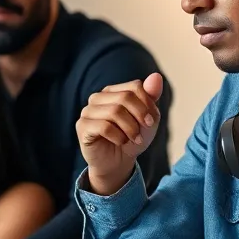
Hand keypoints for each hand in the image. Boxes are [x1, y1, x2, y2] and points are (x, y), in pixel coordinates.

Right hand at [76, 72, 163, 194]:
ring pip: (114, 111)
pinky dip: (118, 136)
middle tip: (142, 132)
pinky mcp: (82, 126)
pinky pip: (104, 126)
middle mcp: (98, 97)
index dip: (147, 104)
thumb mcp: (148, 118)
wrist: (118, 162)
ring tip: (133, 139)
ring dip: (130, 129)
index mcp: (113, 91)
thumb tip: (156, 76)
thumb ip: (151, 97)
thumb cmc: (131, 138)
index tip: (151, 121)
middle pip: (125, 98)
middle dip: (139, 117)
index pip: (135, 87)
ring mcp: (88, 111)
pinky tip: (120, 142)